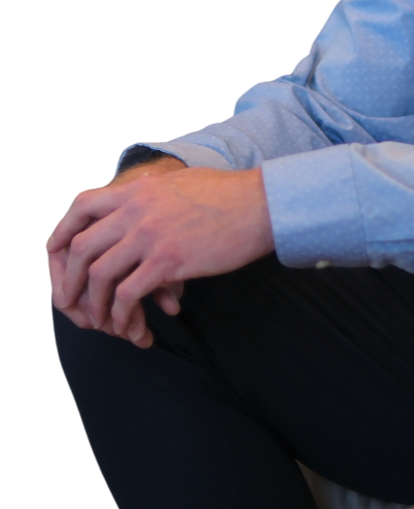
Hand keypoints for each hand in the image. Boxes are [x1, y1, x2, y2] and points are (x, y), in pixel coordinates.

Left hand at [46, 158, 273, 348]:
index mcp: (137, 190)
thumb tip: (140, 197)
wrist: (262, 205)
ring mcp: (150, 235)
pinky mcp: (168, 260)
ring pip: (98, 275)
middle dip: (67, 279)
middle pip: (80, 247)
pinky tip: (130, 325)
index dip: (61, 234)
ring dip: (93, 304)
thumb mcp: (180, 183)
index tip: (57, 256)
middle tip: (69, 301)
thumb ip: (153, 192)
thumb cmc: (229, 196)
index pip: (79, 206)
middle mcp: (136, 209)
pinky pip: (128, 294)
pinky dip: (122, 314)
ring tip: (99, 322)